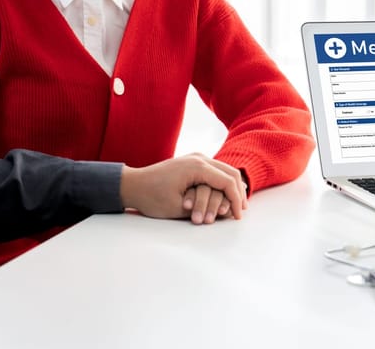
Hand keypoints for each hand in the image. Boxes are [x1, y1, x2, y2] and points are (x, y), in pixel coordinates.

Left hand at [119, 153, 246, 219]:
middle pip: (231, 173)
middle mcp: (199, 158)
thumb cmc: (152, 197)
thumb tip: (224, 209)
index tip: (238, 216)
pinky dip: (223, 183)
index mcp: (197, 167)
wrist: (132, 185)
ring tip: (237, 205)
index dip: (236, 200)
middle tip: (241, 211)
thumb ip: (204, 205)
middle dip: (238, 193)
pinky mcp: (192, 162)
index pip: (228, 182)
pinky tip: (226, 195)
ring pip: (225, 170)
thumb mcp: (180, 208)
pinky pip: (215, 171)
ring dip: (232, 187)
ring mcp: (196, 158)